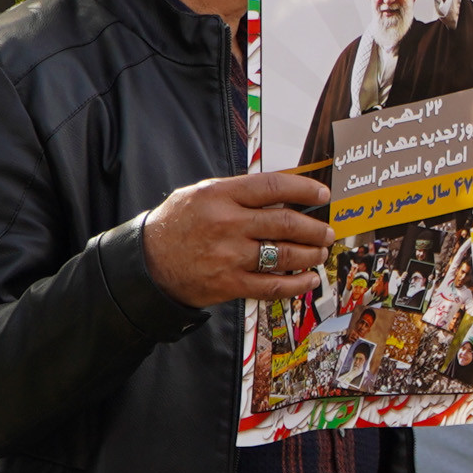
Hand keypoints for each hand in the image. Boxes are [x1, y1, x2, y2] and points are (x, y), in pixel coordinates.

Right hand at [142, 173, 333, 308]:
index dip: (304, 190)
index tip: (322, 195)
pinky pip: (272, 285)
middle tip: (327, 231)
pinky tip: (309, 279)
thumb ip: (239, 191)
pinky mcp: (228, 284)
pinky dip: (297, 284)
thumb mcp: (201, 194)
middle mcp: (227, 224)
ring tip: (320, 251)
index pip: (273, 187)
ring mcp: (229, 256)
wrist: (146, 264)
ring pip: (284, 255)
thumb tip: (283, 191)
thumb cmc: (177, 224)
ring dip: (310, 254)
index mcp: (220, 195)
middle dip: (314, 228)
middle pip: (286, 223)